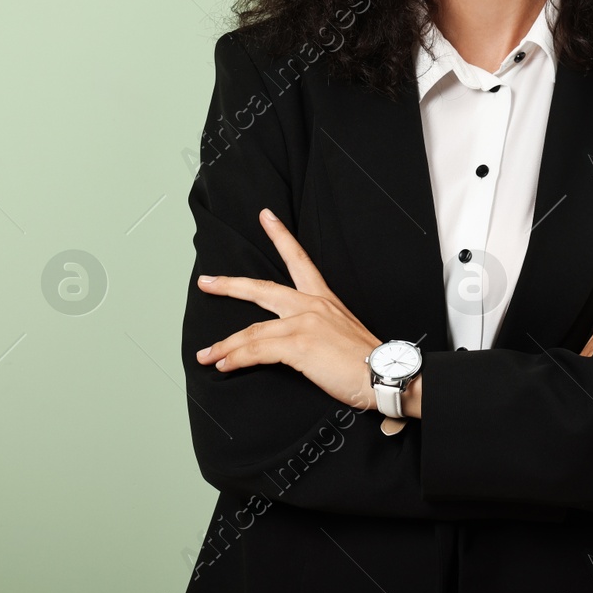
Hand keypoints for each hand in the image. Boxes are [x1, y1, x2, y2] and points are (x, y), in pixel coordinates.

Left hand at [194, 208, 382, 411]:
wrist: (385, 374)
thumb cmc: (368, 362)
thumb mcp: (341, 334)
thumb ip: (318, 330)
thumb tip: (297, 342)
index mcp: (324, 300)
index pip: (300, 260)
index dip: (281, 237)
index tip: (266, 217)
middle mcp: (312, 305)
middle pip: (261, 289)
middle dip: (229, 286)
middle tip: (206, 281)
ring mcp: (304, 323)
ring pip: (252, 330)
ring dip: (225, 345)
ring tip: (206, 355)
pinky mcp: (299, 344)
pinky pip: (256, 350)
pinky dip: (236, 358)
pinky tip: (224, 364)